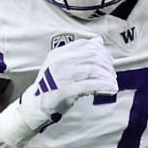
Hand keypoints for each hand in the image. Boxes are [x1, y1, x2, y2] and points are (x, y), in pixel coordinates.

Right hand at [0, 36, 117, 146]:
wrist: (35, 106)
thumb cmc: (51, 86)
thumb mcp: (61, 65)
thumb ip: (78, 54)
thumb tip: (98, 41)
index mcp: (58, 53)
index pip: (85, 45)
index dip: (102, 51)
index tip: (109, 61)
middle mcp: (59, 62)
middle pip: (92, 56)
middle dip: (106, 64)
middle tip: (112, 74)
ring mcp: (61, 76)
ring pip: (93, 70)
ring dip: (107, 76)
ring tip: (112, 83)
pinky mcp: (64, 91)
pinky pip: (90, 85)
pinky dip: (104, 86)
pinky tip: (111, 89)